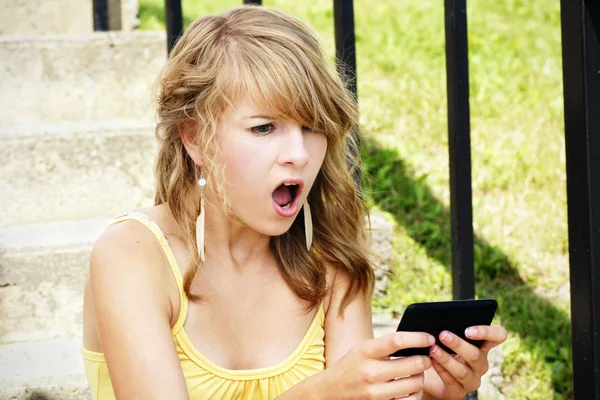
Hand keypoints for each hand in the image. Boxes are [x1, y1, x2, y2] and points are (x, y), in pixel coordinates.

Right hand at [318, 331, 435, 399]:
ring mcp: (375, 393)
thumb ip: (385, 346)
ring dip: (421, 377)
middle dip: (425, 359)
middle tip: (426, 357)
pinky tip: (411, 387)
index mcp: (366, 352)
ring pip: (416, 383)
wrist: (330, 391)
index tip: (429, 338)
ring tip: (417, 373)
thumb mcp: (362, 350)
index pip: (397, 341)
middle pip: (413, 364)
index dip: (418, 338)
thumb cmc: (351, 366)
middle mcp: (371, 372)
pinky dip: (416, 393)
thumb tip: (417, 342)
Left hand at [423, 325, 507, 399]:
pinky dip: (441, 370)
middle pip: (476, 355)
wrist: (426, 374)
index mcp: (482, 346)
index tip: (468, 330)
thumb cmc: (439, 348)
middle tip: (442, 335)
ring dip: (446, 359)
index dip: (487, 332)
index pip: (498, 336)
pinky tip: (432, 361)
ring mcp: (472, 380)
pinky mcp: (458, 392)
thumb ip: (449, 328)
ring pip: (463, 371)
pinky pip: (452, 382)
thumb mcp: (445, 337)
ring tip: (433, 349)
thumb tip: (440, 319)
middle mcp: (480, 364)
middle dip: (458, 344)